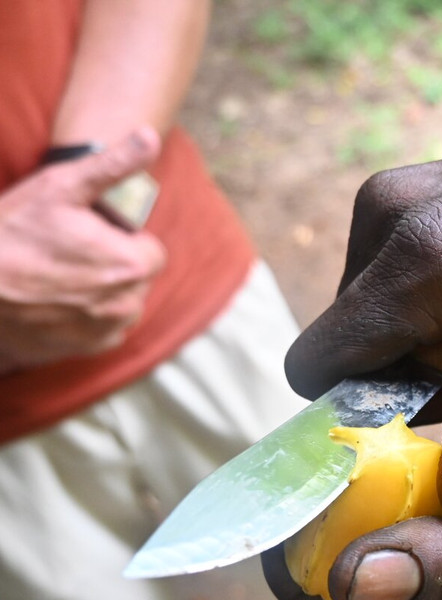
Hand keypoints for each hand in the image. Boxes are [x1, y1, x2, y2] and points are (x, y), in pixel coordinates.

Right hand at [0, 128, 165, 372]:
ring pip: (123, 301)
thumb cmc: (13, 229)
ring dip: (105, 289)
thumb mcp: (62, 186)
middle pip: (138, 276)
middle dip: (115, 262)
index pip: (151, 249)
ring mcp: (108, 330)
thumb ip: (114, 164)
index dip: (123, 239)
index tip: (90, 233)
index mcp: (134, 265)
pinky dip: (89, 314)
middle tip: (70, 250)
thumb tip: (149, 135)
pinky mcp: (89, 348)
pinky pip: (105, 326)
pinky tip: (58, 298)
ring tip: (62, 273)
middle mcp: (129, 304)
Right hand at [284, 78, 441, 519]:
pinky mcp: (400, 194)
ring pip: (367, 320)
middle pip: (347, 349)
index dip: (366, 415)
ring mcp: (388, 197)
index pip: (321, 367)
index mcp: (427, 259)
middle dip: (411, 380)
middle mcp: (387, 217)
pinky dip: (433, 308)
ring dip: (427, 346)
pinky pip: (386, 284)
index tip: (439, 417)